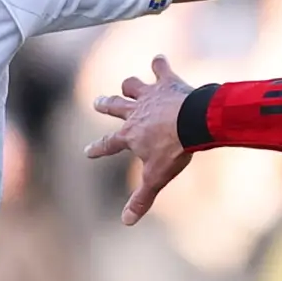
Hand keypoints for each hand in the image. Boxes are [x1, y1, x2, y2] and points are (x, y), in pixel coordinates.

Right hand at [87, 55, 197, 224]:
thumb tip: (126, 222)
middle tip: (98, 102)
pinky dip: (160, 63)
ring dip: (130, 85)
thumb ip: (141, 199)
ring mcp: (150, 95)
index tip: (88, 152)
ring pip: (132, 86)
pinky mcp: (167, 82)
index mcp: (129, 135)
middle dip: (105, 105)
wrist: (193, 122)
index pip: (108, 144)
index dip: (98, 149)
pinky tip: (160, 58)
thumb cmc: (174, 150)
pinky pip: (161, 68)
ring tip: (128, 84)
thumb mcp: (156, 177)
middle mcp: (135, 112)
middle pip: (114, 108)